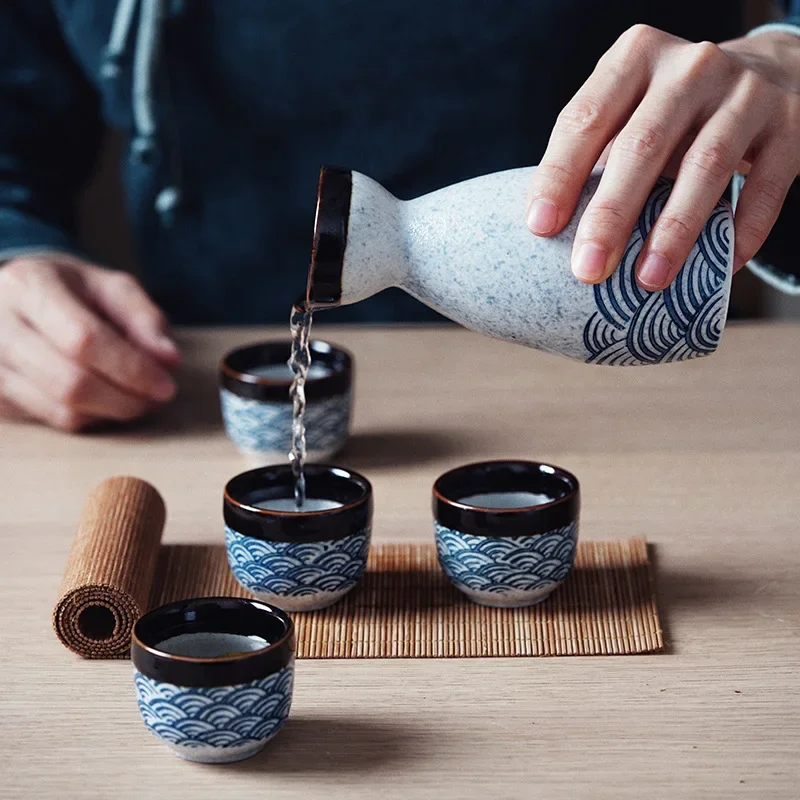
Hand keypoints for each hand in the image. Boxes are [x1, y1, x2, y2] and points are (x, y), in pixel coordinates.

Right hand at [0, 254, 179, 430]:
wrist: (11, 298)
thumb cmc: (70, 291)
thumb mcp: (110, 287)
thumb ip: (144, 318)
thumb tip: (170, 361)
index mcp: (28, 286)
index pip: (84, 339)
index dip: (131, 368)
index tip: (166, 385)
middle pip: (70, 382)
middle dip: (126, 398)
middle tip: (156, 398)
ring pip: (61, 410)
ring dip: (112, 412)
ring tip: (137, 397)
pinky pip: (53, 420)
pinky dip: (91, 417)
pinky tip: (106, 400)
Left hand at [526, 24, 799, 290]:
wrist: (771, 74)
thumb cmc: (675, 112)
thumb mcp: (632, 111)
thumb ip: (597, 154)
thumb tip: (551, 233)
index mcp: (634, 58)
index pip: (586, 119)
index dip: (560, 175)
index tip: (540, 228)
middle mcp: (690, 67)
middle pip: (641, 146)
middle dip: (610, 215)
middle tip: (588, 270)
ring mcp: (745, 93)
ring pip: (706, 167)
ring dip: (673, 232)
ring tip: (648, 281)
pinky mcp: (790, 125)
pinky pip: (763, 187)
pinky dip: (742, 231)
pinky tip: (723, 266)